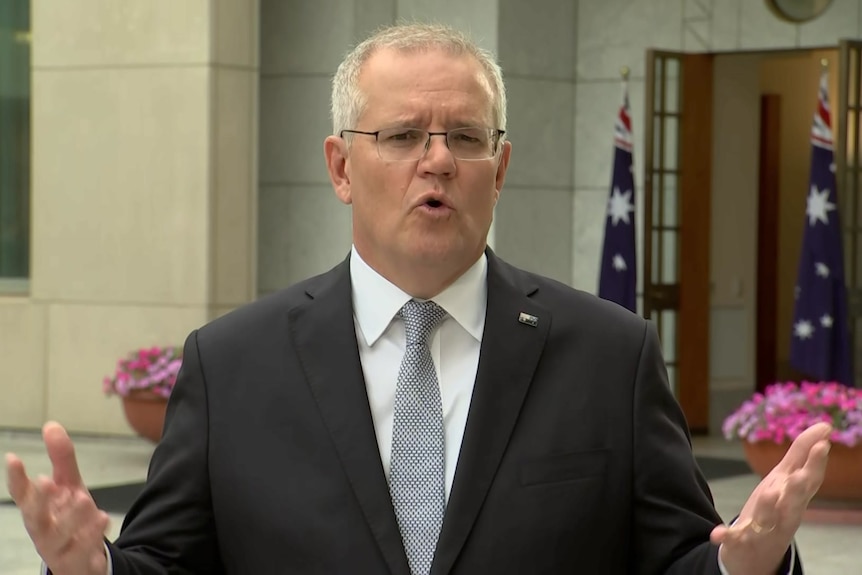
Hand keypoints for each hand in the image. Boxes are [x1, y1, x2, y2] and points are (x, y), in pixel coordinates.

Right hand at [6, 421, 110, 574]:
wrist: (84, 560)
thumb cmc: (70, 520)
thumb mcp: (69, 486)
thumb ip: (61, 459)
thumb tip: (51, 425)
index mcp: (39, 511)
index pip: (22, 495)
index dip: (16, 478)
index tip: (12, 458)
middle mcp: (43, 531)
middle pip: (33, 519)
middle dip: (38, 501)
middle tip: (46, 481)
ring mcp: (59, 549)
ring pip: (58, 537)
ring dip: (70, 518)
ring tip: (83, 499)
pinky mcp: (78, 561)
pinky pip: (82, 553)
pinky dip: (91, 538)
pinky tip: (102, 520)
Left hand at [710, 422, 831, 574]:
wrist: (755, 555)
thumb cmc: (776, 509)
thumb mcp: (788, 480)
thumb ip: (802, 454)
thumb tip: (824, 426)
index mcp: (794, 497)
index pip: (810, 479)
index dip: (816, 463)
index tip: (823, 444)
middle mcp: (784, 513)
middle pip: (795, 501)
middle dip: (800, 488)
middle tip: (802, 475)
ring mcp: (764, 529)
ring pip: (769, 519)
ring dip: (769, 507)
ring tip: (771, 493)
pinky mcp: (741, 541)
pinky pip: (735, 539)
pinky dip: (727, 536)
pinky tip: (717, 533)